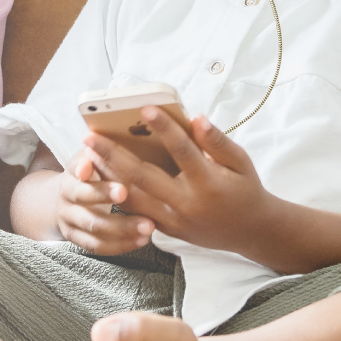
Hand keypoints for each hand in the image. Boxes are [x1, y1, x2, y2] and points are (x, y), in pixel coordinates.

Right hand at [53, 149, 155, 254]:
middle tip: (127, 193)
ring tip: (149, 226)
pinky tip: (142, 240)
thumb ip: (98, 151)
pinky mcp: (77, 240)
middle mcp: (66, 197)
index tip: (95, 167)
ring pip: (93, 226)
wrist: (64, 203)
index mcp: (71, 173)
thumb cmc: (90, 175)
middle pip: (82, 198)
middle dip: (104, 195)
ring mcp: (70, 220)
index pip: (76, 170)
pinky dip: (120, 245)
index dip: (84, 167)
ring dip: (121, 227)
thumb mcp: (89, 158)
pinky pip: (97, 246)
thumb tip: (104, 136)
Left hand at [84, 108, 272, 254]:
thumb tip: (196, 117)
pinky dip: (116, 192)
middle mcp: (188, 204)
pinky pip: (136, 211)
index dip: (165, 129)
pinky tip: (99, 175)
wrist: (251, 232)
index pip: (183, 151)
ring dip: (107, 174)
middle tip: (90, 136)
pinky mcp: (166, 230)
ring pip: (133, 196)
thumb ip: (217, 142)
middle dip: (114, 155)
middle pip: (144, 177)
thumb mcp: (241, 163)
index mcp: (210, 184)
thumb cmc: (245, 189)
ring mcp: (174, 220)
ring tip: (88, 153)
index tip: (145, 108)